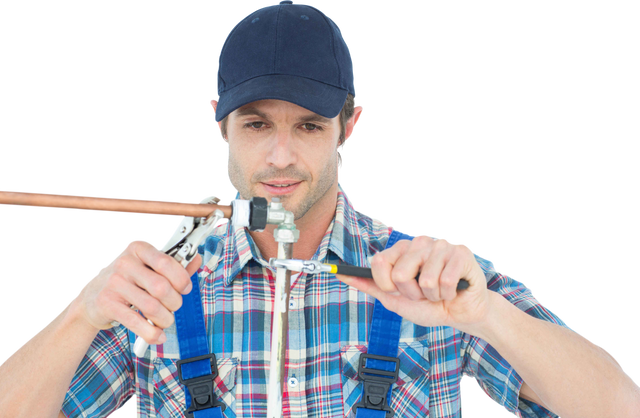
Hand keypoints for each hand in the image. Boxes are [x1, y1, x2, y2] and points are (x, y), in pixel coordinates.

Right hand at [74, 238, 200, 344]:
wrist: (91, 297)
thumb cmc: (128, 280)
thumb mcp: (148, 266)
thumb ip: (173, 264)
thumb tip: (196, 258)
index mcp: (138, 247)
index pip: (166, 262)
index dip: (182, 278)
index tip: (186, 288)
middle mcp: (124, 262)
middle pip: (162, 287)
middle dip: (175, 302)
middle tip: (173, 306)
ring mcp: (114, 282)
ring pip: (152, 306)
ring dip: (165, 319)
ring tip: (165, 320)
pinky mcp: (107, 303)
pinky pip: (136, 322)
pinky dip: (152, 333)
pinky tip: (158, 336)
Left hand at [336, 233, 489, 333]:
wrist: (461, 314)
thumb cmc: (428, 304)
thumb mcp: (394, 298)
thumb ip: (370, 285)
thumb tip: (341, 274)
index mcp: (402, 249)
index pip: (379, 261)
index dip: (386, 284)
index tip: (397, 290)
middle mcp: (420, 242)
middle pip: (400, 274)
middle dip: (412, 294)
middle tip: (423, 293)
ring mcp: (441, 246)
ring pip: (425, 281)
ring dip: (432, 296)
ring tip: (439, 292)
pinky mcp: (461, 254)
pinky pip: (445, 281)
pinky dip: (448, 294)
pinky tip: (453, 290)